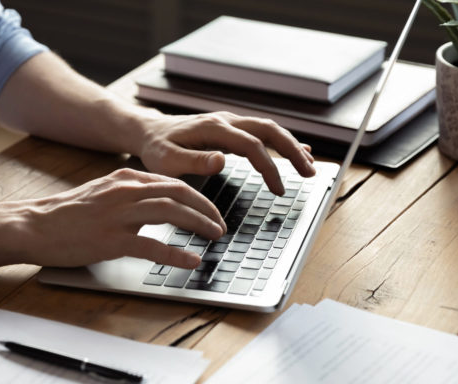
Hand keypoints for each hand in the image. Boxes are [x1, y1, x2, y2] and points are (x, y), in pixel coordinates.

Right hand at [14, 168, 226, 268]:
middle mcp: (125, 192)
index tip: (211, 211)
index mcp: (125, 180)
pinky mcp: (110, 240)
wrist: (33, 225)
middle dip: (206, 209)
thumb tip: (158, 204)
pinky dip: (176, 254)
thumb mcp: (102, 193)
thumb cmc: (65, 214)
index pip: (173, 182)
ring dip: (199, 224)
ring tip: (215, 237)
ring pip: (171, 213)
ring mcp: (118, 215)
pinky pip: (152, 246)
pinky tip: (191, 261)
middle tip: (220, 225)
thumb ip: (129, 195)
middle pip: (179, 193)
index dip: (198, 197)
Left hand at [135, 111, 315, 195]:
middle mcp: (225, 120)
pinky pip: (261, 132)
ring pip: (269, 128)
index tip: (279, 189)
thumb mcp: (167, 161)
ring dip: (291, 146)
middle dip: (292, 151)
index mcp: (213, 128)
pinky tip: (297, 151)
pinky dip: (281, 141)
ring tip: (309, 166)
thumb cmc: (156, 149)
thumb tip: (222, 160)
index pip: (251, 145)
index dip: (269, 167)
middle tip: (310, 173)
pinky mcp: (230, 128)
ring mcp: (229, 122)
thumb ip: (194, 161)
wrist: (148, 131)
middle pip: (269, 130)